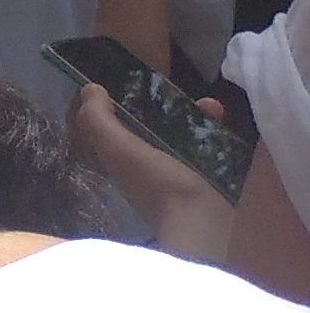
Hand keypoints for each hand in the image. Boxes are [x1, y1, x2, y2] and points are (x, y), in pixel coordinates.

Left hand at [72, 83, 238, 264]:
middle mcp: (143, 170)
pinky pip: (206, 152)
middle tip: (176, 91)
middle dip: (160, 107)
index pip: (103, 130)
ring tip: (213, 105)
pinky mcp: (206, 186)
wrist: (208, 230)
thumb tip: (88, 90)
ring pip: (178, 138)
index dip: (107, 106)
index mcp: (117, 163)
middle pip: (144, 130)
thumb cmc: (160, 186)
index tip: (121, 82)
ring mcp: (175, 179)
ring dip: (192, 118)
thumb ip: (99, 122)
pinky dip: (213, 135)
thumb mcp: (121, 150)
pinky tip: (225, 121)